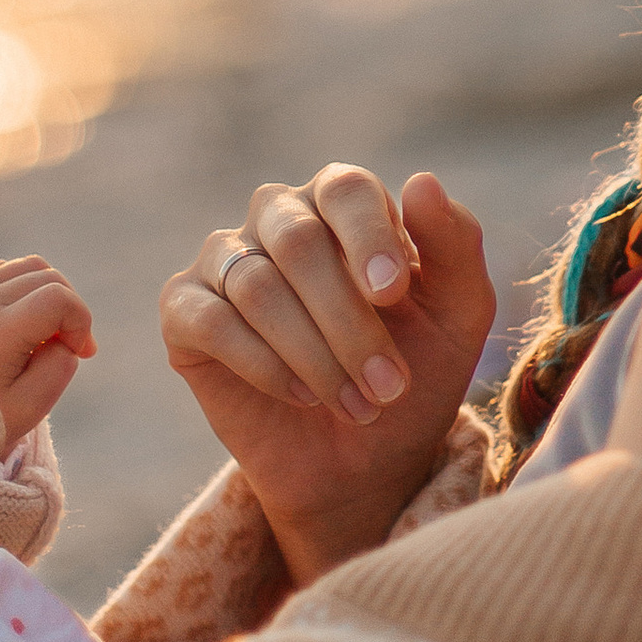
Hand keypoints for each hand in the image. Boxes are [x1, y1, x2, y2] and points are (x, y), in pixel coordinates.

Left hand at [0, 254, 96, 443]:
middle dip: (71, 309)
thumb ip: (58, 370)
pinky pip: (4, 269)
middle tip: (70, 348)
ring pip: (28, 265)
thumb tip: (67, 337)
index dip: (82, 322)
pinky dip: (25, 285)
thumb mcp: (28, 408)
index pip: (59, 298)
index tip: (78, 353)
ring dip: (51, 293)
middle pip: (48, 276)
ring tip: (49, 333)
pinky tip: (24, 320)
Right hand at [161, 166, 494, 580]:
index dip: (369, 238)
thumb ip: (455, 245)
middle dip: (348, 323)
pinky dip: (263, 365)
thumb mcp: (457, 316)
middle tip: (387, 386)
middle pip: (299, 242)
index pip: (346, 189)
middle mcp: (279, 217)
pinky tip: (301, 395)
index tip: (393, 296)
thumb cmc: (414, 373)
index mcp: (343, 202)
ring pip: (257, 286)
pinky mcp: (184, 311)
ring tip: (356, 403)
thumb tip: (422, 180)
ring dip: (315, 356)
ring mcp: (225, 260)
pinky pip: (210, 321)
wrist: (363, 460)